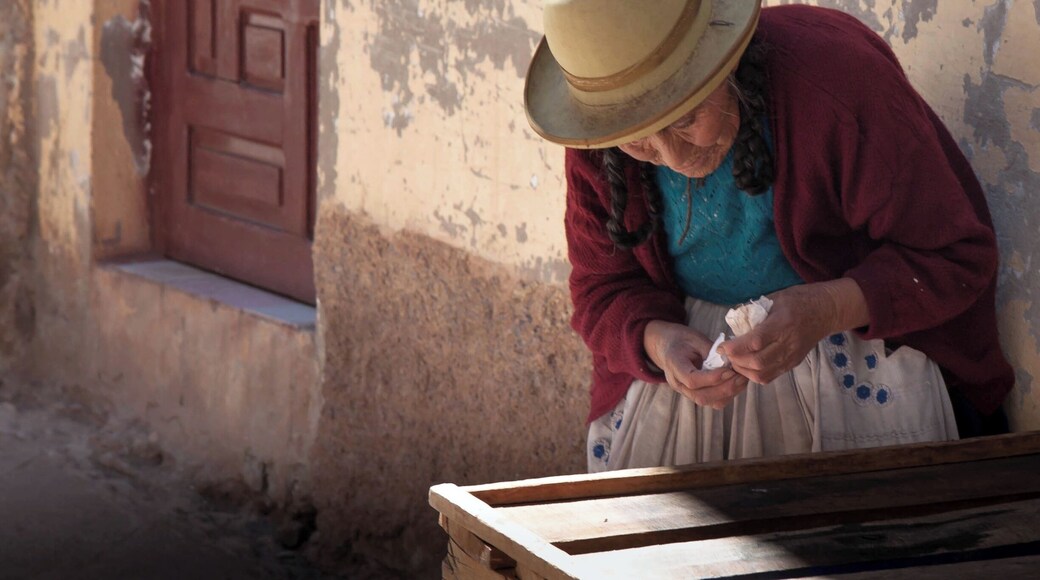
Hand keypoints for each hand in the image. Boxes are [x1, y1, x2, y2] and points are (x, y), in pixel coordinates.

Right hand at [644, 320, 749, 408]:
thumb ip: (711, 351)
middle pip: (701, 396)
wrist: (668, 346)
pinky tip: (736, 383)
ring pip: (708, 401)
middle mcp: (678, 384)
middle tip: (740, 376)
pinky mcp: (695, 394)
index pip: (692, 380)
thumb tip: (731, 362)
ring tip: (741, 379)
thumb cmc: (682, 339)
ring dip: (728, 393)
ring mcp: (685, 392)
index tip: (729, 370)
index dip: (712, 378)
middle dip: (724, 388)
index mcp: (674, 365)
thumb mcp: (695, 339)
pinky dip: (727, 395)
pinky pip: (712, 401)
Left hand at [719, 279, 868, 383]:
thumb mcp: (774, 298)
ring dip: (743, 371)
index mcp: (782, 323)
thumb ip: (754, 311)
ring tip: (734, 361)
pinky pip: (770, 376)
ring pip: (763, 374)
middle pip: (758, 362)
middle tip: (726, 354)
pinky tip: (746, 366)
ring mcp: (792, 356)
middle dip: (736, 361)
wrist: (826, 311)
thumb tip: (733, 321)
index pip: (755, 342)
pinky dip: (754, 374)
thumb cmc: (798, 300)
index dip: (735, 348)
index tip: (722, 346)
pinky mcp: (793, 363)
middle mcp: (788, 343)